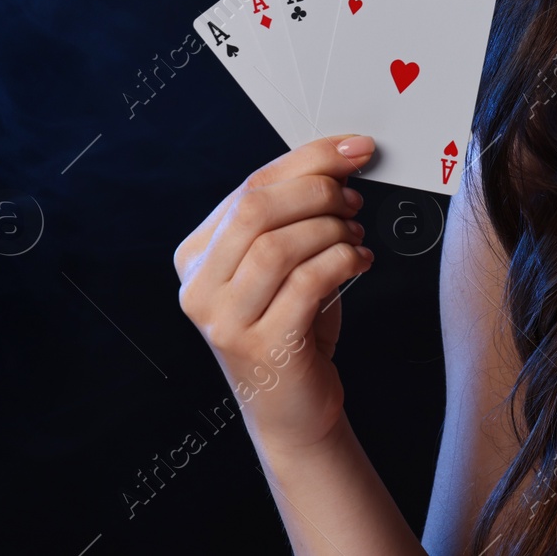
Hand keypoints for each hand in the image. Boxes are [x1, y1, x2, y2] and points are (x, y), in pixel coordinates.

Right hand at [174, 135, 376, 452]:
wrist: (293, 409)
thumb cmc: (293, 326)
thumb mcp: (284, 264)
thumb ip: (293, 215)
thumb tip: (341, 158)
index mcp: (197, 255)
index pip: (248, 188)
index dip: (307, 159)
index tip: (354, 149)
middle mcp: (198, 287)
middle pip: (255, 210)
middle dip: (317, 191)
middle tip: (353, 199)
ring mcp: (223, 320)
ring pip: (277, 245)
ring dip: (331, 230)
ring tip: (355, 237)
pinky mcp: (260, 346)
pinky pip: (306, 283)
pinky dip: (343, 262)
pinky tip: (360, 263)